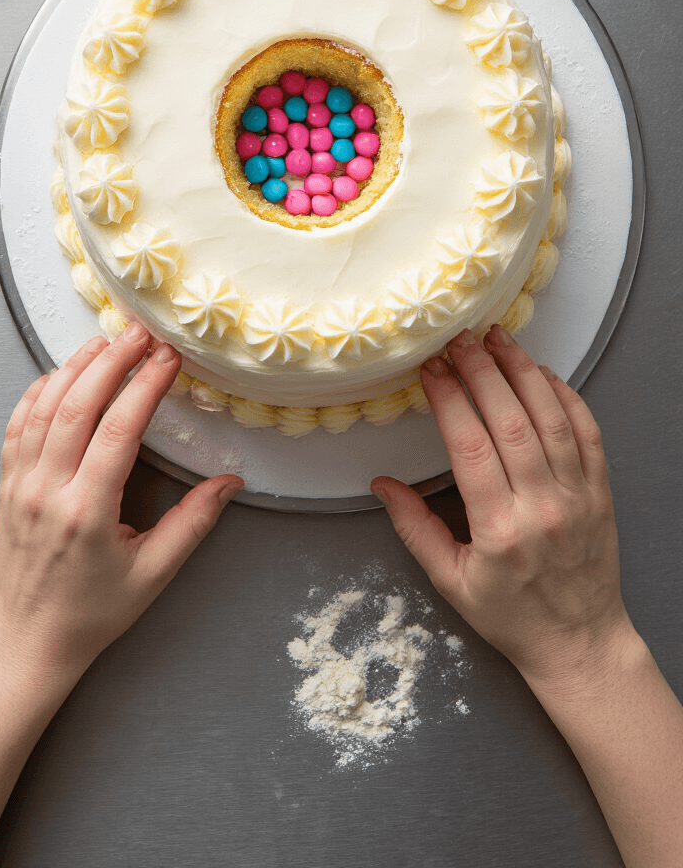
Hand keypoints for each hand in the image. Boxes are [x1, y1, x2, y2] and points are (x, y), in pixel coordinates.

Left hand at [0, 325, 242, 684]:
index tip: (168, 359)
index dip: (145, 386)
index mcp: (87, 512)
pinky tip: (60, 374)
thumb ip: (193, 523)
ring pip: (43, 407)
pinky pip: (17, 424)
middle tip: (140, 332)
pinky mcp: (6, 484)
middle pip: (77, 404)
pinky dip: (38, 392)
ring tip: (105, 341)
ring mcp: (20, 485)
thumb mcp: (153, 574)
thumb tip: (229, 482)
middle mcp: (47, 491)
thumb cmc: (91, 613)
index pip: (117, 430)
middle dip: (111, 359)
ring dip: (75, 367)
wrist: (30, 639)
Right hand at [372, 325, 633, 691]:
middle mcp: (542, 507)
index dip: (449, 399)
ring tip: (500, 338)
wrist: (580, 644)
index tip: (431, 369)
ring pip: (550, 418)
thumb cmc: (513, 617)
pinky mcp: (600, 493)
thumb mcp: (451, 582)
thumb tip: (382, 485)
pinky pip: (588, 433)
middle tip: (460, 338)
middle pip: (509, 420)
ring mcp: (576, 496)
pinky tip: (544, 374)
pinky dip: (567, 397)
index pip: (469, 445)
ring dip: (523, 371)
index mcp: (499, 529)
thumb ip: (415, 528)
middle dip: (482, 370)